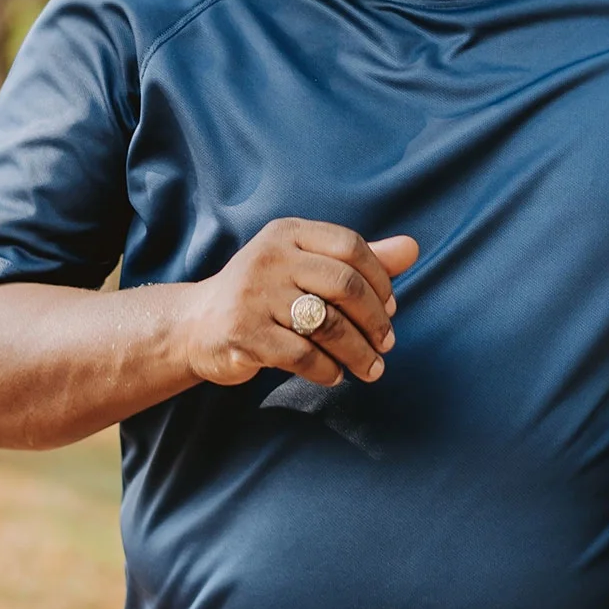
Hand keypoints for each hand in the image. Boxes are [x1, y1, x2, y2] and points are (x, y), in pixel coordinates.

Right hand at [172, 219, 419, 387]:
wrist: (196, 325)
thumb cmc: (264, 295)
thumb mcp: (305, 268)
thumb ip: (358, 260)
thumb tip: (412, 248)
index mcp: (287, 232)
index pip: (350, 246)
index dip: (381, 280)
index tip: (392, 309)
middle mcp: (269, 257)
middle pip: (344, 284)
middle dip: (375, 320)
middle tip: (387, 345)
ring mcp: (253, 294)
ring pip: (327, 324)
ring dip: (358, 352)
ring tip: (370, 368)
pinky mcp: (244, 332)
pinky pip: (302, 355)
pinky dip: (326, 369)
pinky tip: (333, 375)